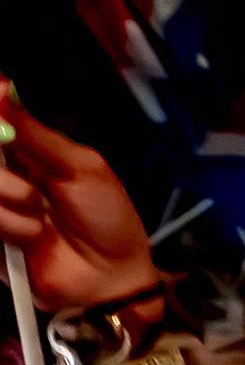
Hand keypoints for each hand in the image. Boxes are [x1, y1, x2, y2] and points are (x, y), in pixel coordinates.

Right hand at [0, 81, 158, 311]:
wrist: (114, 277)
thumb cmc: (108, 220)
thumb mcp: (81, 167)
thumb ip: (36, 133)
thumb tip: (3, 87)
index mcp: (23, 152)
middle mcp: (4, 176)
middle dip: (2, 168)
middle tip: (30, 184)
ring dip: (11, 198)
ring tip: (41, 215)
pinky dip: (11, 226)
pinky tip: (35, 237)